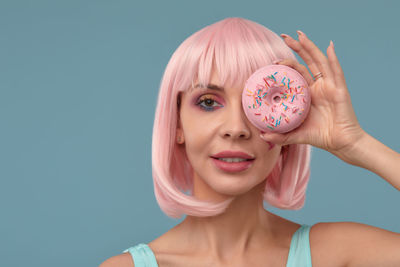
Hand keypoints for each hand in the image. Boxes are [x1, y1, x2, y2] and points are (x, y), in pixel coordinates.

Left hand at [260, 30, 365, 156]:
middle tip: (284, 36)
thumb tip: (261, 136)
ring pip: (319, 62)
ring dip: (310, 47)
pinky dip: (333, 58)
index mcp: (308, 93)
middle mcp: (319, 86)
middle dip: (297, 47)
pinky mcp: (339, 90)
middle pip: (307, 61)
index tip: (272, 62)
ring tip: (300, 35)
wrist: (340, 143)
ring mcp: (330, 86)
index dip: (286, 64)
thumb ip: (280, 135)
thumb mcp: (296, 134)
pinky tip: (328, 47)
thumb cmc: (320, 136)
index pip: (297, 72)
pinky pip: (336, 71)